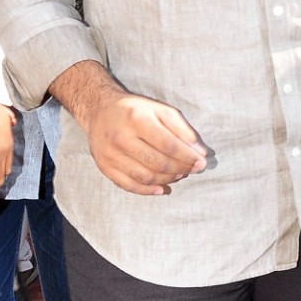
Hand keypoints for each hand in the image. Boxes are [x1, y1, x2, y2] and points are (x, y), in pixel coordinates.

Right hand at [83, 91, 207, 194]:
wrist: (99, 110)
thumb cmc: (135, 110)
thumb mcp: (160, 110)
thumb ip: (181, 129)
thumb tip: (199, 152)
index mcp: (137, 119)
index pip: (168, 144)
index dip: (187, 156)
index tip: (202, 162)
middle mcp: (121, 138)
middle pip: (158, 163)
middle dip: (181, 169)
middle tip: (193, 169)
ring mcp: (110, 155)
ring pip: (146, 177)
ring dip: (168, 179)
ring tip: (179, 175)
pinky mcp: (104, 167)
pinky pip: (129, 186)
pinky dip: (148, 191)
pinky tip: (162, 188)